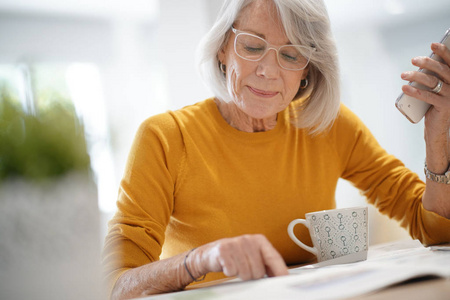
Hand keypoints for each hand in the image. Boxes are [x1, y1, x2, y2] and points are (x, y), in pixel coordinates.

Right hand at [189, 234, 287, 280]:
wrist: (213, 253)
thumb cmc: (237, 256)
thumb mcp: (255, 257)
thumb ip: (269, 265)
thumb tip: (283, 276)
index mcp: (260, 240)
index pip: (274, 258)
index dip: (280, 271)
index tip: (285, 280)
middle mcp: (249, 239)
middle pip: (259, 270)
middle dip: (253, 275)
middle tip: (246, 269)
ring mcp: (235, 243)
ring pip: (246, 273)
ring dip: (241, 275)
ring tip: (237, 267)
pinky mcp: (223, 250)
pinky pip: (232, 271)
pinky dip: (230, 272)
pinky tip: (228, 265)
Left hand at [401, 42, 449, 170]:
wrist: (438, 127)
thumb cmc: (435, 105)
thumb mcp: (436, 89)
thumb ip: (434, 77)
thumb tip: (422, 63)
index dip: (443, 52)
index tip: (433, 44)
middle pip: (442, 70)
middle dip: (427, 62)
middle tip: (413, 60)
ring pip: (433, 82)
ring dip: (416, 76)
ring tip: (403, 74)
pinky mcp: (444, 106)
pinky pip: (428, 96)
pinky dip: (415, 91)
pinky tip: (405, 87)